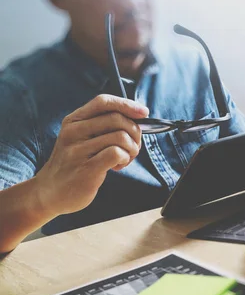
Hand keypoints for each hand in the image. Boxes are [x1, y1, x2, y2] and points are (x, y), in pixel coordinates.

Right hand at [34, 95, 148, 215]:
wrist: (51, 192)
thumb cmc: (75, 163)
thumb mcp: (81, 138)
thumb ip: (102, 125)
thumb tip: (138, 116)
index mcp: (73, 120)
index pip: (103, 101)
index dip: (127, 104)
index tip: (143, 113)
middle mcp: (73, 132)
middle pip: (117, 119)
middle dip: (135, 132)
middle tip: (133, 147)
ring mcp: (77, 151)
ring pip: (120, 136)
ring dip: (132, 149)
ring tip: (124, 159)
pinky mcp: (86, 169)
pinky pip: (116, 153)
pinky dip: (125, 159)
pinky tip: (118, 166)